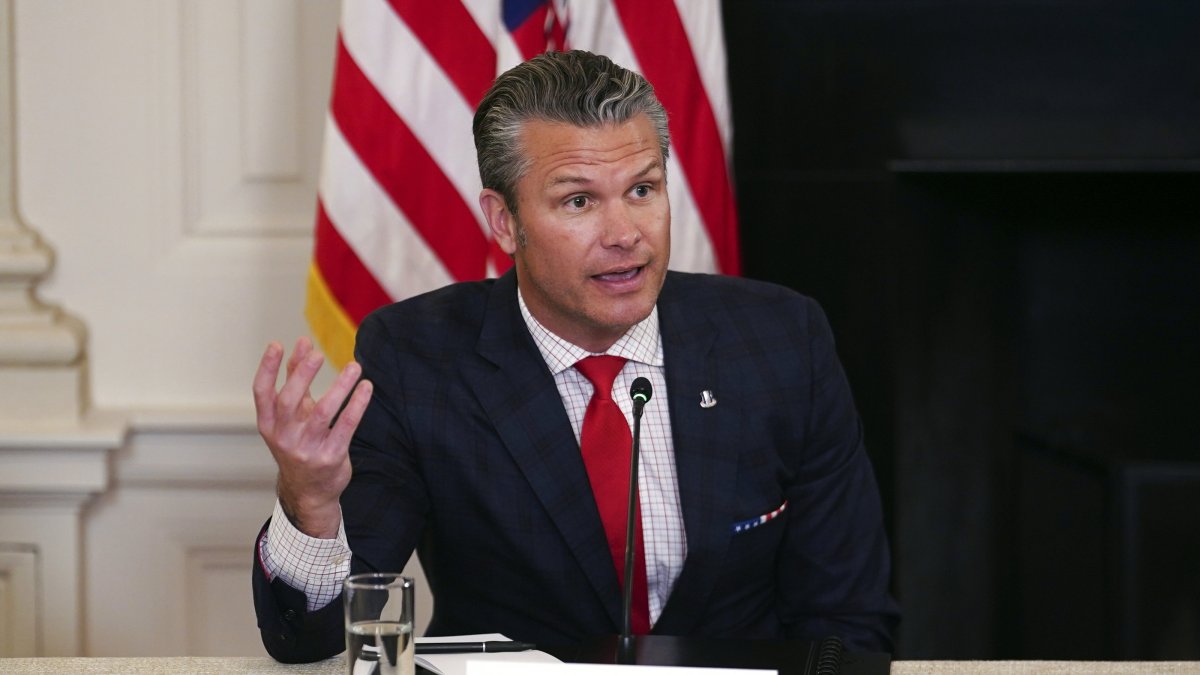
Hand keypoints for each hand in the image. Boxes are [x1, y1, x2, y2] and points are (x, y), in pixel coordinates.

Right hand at [253, 337, 372, 537]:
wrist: (309, 492)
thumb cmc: (300, 443)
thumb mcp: (292, 415)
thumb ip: (295, 379)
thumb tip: (301, 344)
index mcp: (269, 425)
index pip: (262, 393)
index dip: (267, 368)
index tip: (277, 344)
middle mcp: (284, 437)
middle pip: (289, 400)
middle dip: (303, 374)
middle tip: (318, 354)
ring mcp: (307, 449)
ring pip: (323, 412)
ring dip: (340, 387)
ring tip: (354, 367)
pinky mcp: (331, 457)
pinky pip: (346, 426)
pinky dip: (357, 404)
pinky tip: (366, 388)